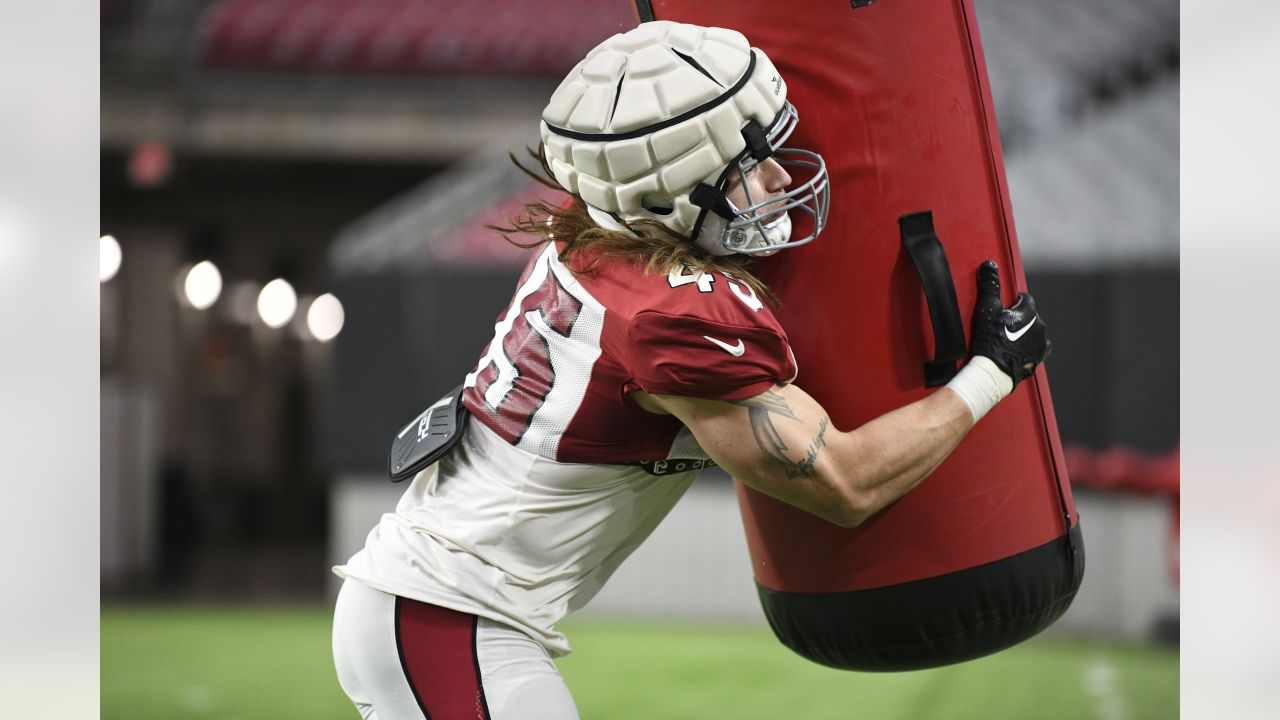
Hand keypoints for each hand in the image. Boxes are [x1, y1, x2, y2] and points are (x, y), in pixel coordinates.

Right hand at [969, 260, 1050, 384]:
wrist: (994, 370)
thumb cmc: (990, 338)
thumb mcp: (987, 308)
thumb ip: (990, 285)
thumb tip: (989, 265)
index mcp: (1029, 311)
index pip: (1024, 298)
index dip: (1012, 302)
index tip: (1003, 308)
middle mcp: (1039, 325)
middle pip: (1029, 315)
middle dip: (1018, 317)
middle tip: (1001, 325)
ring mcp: (1040, 342)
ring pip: (1033, 331)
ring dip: (1023, 332)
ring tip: (1007, 338)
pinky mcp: (1038, 358)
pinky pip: (1037, 348)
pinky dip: (1028, 347)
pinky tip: (1017, 349)